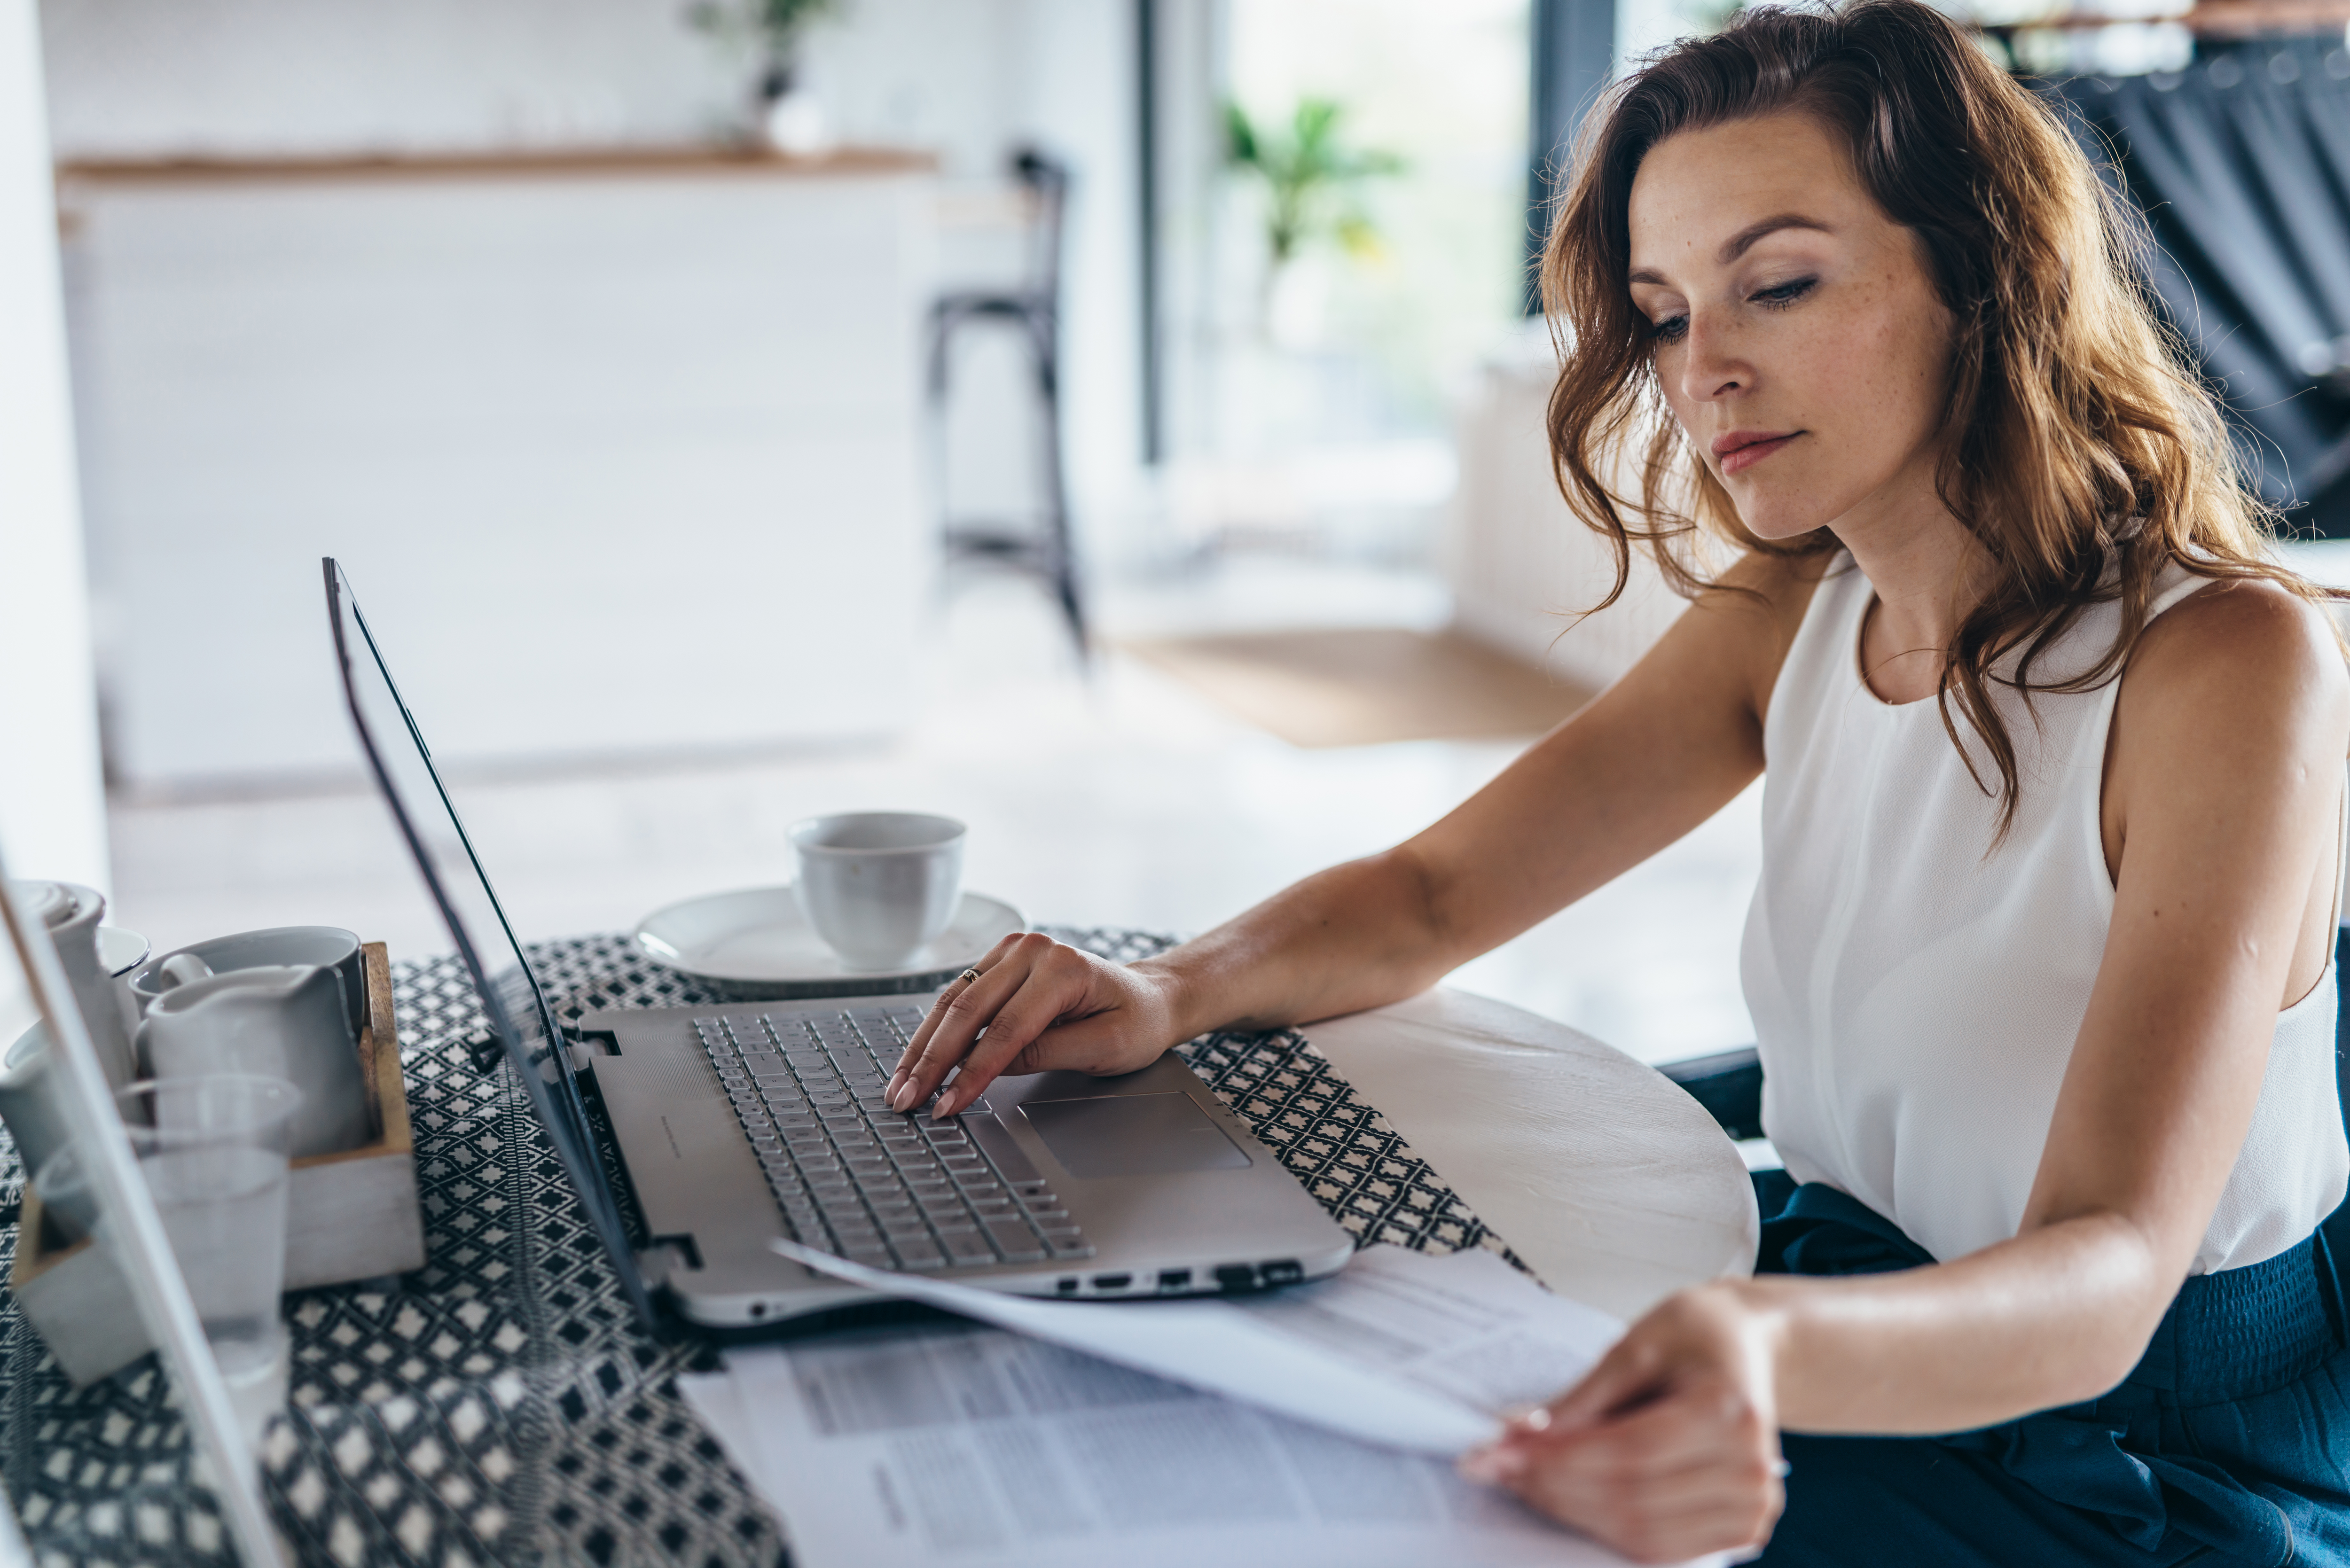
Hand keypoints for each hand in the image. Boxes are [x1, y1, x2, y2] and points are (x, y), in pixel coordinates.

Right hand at [885, 933, 1180, 1116]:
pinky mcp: (1000, 961)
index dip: (971, 1072)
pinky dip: (936, 1030)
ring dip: (924, 1046)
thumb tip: (991, 1066)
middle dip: (932, 1061)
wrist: (1149, 998)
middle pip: (968, 1011)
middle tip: (906, 1100)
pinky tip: (918, 1059)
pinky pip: (959, 995)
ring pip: (953, 1001)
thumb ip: (1048, 1053)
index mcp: (1064, 968)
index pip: (1005, 1029)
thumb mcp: (1106, 1046)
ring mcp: (1013, 951)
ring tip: (900, 1085)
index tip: (946, 1105)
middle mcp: (1033, 950)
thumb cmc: (1136, 1022)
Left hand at [1459, 1284, 1785, 1564]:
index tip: (1501, 1451)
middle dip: (1554, 1487)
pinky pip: (1661, 1548)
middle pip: (1632, 1498)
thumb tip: (1522, 1436)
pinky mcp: (1743, 1528)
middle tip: (1499, 1467)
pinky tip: (1569, 1499)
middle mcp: (1751, 1467)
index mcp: (1728, 1409)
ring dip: (1573, 1513)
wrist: (1747, 1347)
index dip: (1559, 1458)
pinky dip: (1608, 1529)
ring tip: (1525, 1482)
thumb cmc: (1696, 1336)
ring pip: (1642, 1533)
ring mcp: (1752, 1505)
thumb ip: (1582, 1398)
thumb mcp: (1635, 1345)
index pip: (1631, 1452)